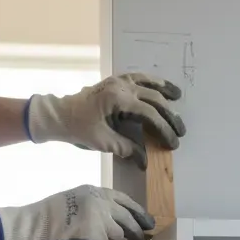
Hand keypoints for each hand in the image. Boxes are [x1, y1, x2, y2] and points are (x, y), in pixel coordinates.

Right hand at [0, 185, 154, 239]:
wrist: (33, 226)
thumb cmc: (49, 218)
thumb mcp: (75, 201)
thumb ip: (95, 207)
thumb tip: (117, 224)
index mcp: (95, 191)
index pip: (124, 200)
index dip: (137, 212)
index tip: (147, 221)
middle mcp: (100, 202)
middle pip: (128, 220)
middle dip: (136, 233)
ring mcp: (100, 219)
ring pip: (117, 237)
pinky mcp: (97, 236)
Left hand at [25, 73, 185, 167]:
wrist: (58, 115)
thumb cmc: (78, 129)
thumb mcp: (103, 142)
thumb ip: (126, 149)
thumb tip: (145, 160)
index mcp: (118, 99)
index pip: (149, 114)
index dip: (164, 129)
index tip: (173, 143)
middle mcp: (120, 86)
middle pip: (153, 99)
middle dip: (169, 115)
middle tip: (180, 130)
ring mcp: (117, 81)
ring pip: (147, 82)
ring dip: (164, 90)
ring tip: (178, 95)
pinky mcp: (113, 82)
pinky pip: (137, 78)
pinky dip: (150, 82)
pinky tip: (158, 86)